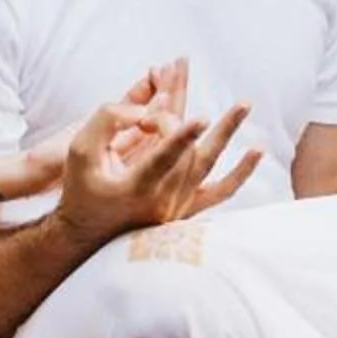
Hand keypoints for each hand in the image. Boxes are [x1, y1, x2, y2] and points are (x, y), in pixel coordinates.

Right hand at [61, 57, 261, 240]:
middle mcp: (162, 200)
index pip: (163, 158)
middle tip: (159, 105)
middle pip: (183, 150)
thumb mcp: (79, 150)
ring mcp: (179, 206)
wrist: (88, 233)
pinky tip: (258, 150)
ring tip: (244, 104)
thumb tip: (144, 109)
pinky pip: (221, 192)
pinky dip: (241, 173)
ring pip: (207, 163)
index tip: (202, 118)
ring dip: (227, 132)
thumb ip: (107, 121)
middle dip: (176, 120)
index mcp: (135, 187)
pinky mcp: (187, 208)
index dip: (181, 137)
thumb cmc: (82, 188)